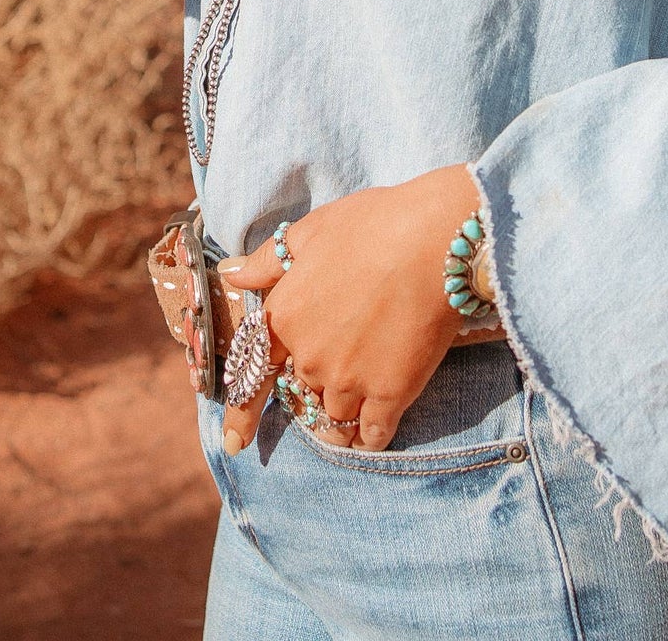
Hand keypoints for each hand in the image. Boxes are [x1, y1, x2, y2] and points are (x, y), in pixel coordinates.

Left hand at [218, 164, 479, 454]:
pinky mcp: (390, 395)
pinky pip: (371, 434)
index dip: (242, 413)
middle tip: (341, 364)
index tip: (233, 443)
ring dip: (341, 414)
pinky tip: (372, 431)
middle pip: (303, 389)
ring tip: (357, 402)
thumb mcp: (312, 231)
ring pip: (334, 416)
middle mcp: (310, 357)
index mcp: (286, 317)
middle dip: (314, 383)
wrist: (434, 240)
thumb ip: (270, 259)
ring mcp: (349, 381)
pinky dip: (368, 437)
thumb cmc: (373, 225)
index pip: (254, 374)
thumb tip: (234, 275)